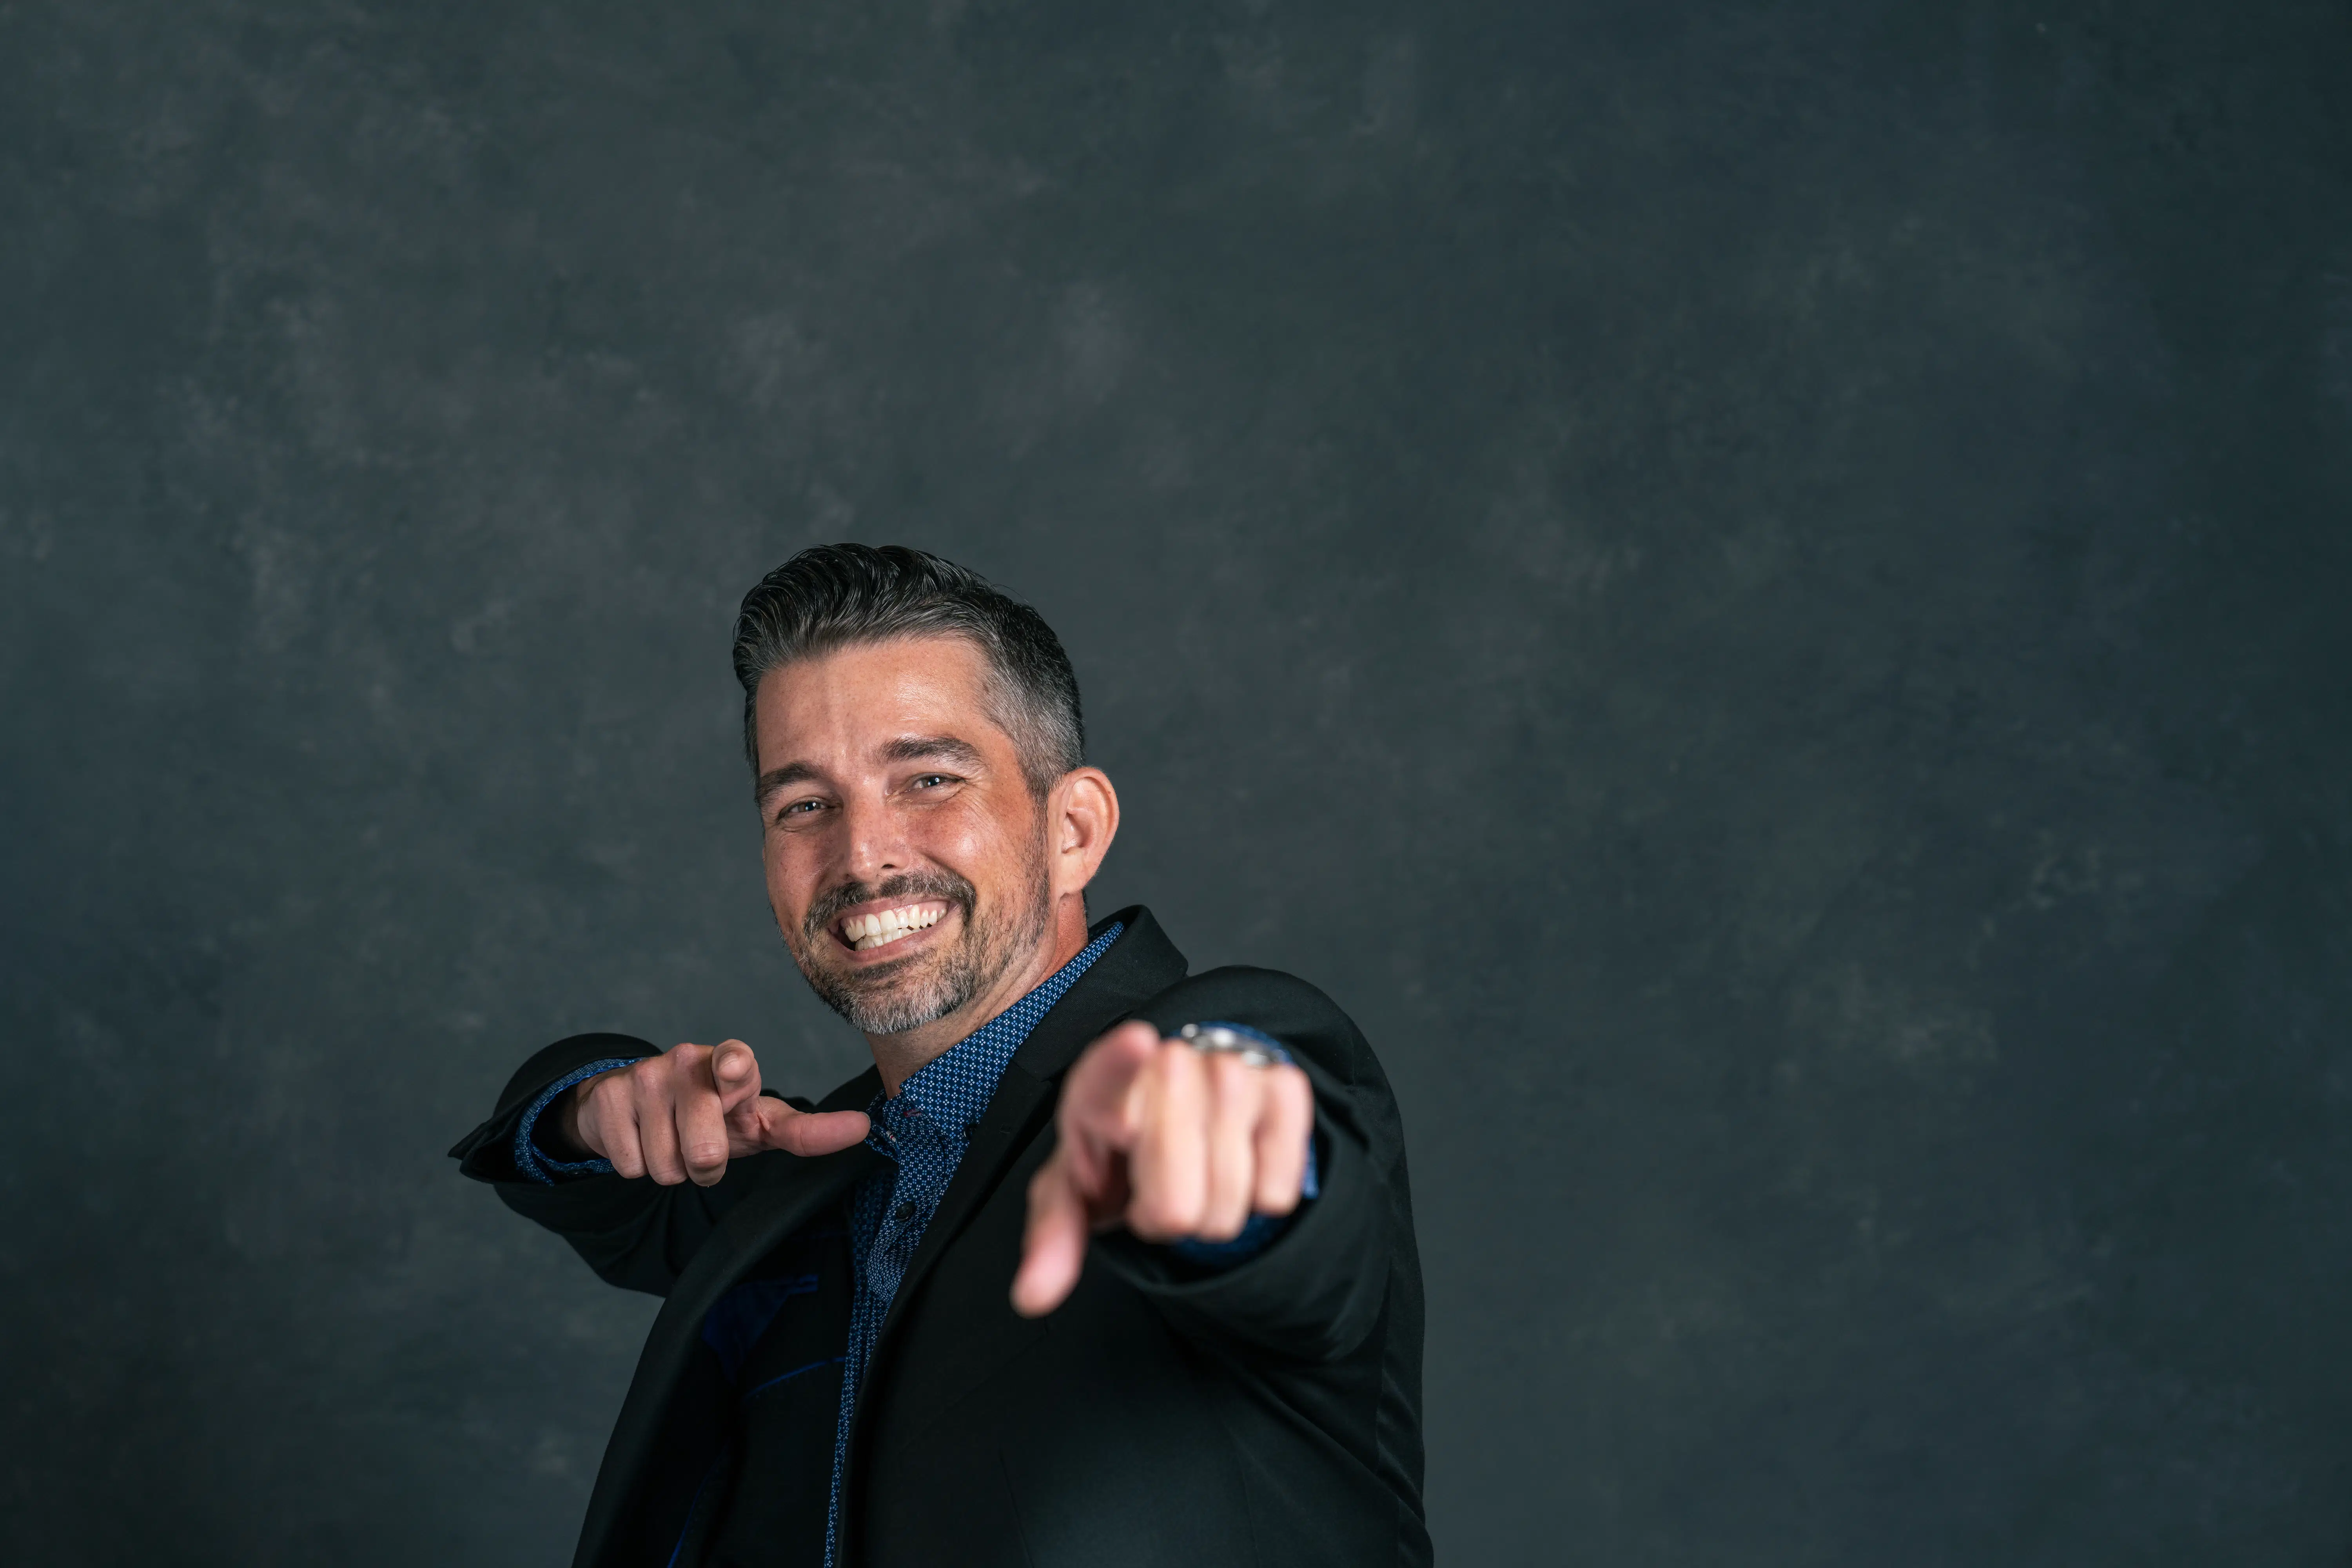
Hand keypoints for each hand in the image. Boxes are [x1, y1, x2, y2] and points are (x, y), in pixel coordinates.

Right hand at [562, 1039, 870, 1186]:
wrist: (636, 1104)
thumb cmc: (711, 1113)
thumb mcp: (758, 1120)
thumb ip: (806, 1130)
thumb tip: (863, 1128)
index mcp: (732, 1064)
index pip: (736, 1064)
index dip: (733, 1070)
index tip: (731, 1072)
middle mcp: (689, 1061)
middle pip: (705, 1152)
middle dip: (706, 1166)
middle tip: (702, 1146)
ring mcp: (645, 1077)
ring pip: (666, 1167)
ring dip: (670, 1166)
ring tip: (671, 1140)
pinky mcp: (608, 1098)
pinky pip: (630, 1166)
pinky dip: (637, 1164)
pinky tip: (641, 1138)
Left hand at [1012, 1021, 1314, 1316]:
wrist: (1180, 1108)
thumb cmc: (1118, 1152)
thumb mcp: (1075, 1190)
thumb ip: (1053, 1236)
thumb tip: (1033, 1295)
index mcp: (1101, 1084)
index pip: (1111, 1071)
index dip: (1123, 1060)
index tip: (1139, 1043)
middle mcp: (1170, 1062)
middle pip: (1175, 1199)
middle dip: (1166, 1218)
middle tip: (1155, 1194)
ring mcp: (1234, 1068)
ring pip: (1230, 1195)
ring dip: (1211, 1212)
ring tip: (1194, 1181)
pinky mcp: (1285, 1086)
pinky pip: (1277, 1188)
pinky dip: (1259, 1198)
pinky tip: (1237, 1165)